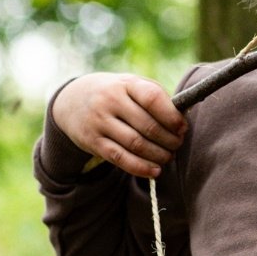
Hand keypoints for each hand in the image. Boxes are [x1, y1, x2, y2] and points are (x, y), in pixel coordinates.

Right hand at [52, 73, 187, 178]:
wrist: (73, 100)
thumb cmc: (116, 93)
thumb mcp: (132, 85)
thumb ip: (155, 97)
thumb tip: (182, 119)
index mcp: (126, 84)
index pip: (152, 98)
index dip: (171, 116)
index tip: (183, 128)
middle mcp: (110, 100)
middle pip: (146, 125)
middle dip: (168, 139)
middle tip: (177, 145)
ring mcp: (99, 121)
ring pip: (135, 144)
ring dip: (157, 155)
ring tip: (168, 157)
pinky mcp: (93, 141)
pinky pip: (120, 158)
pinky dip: (140, 167)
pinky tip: (155, 171)